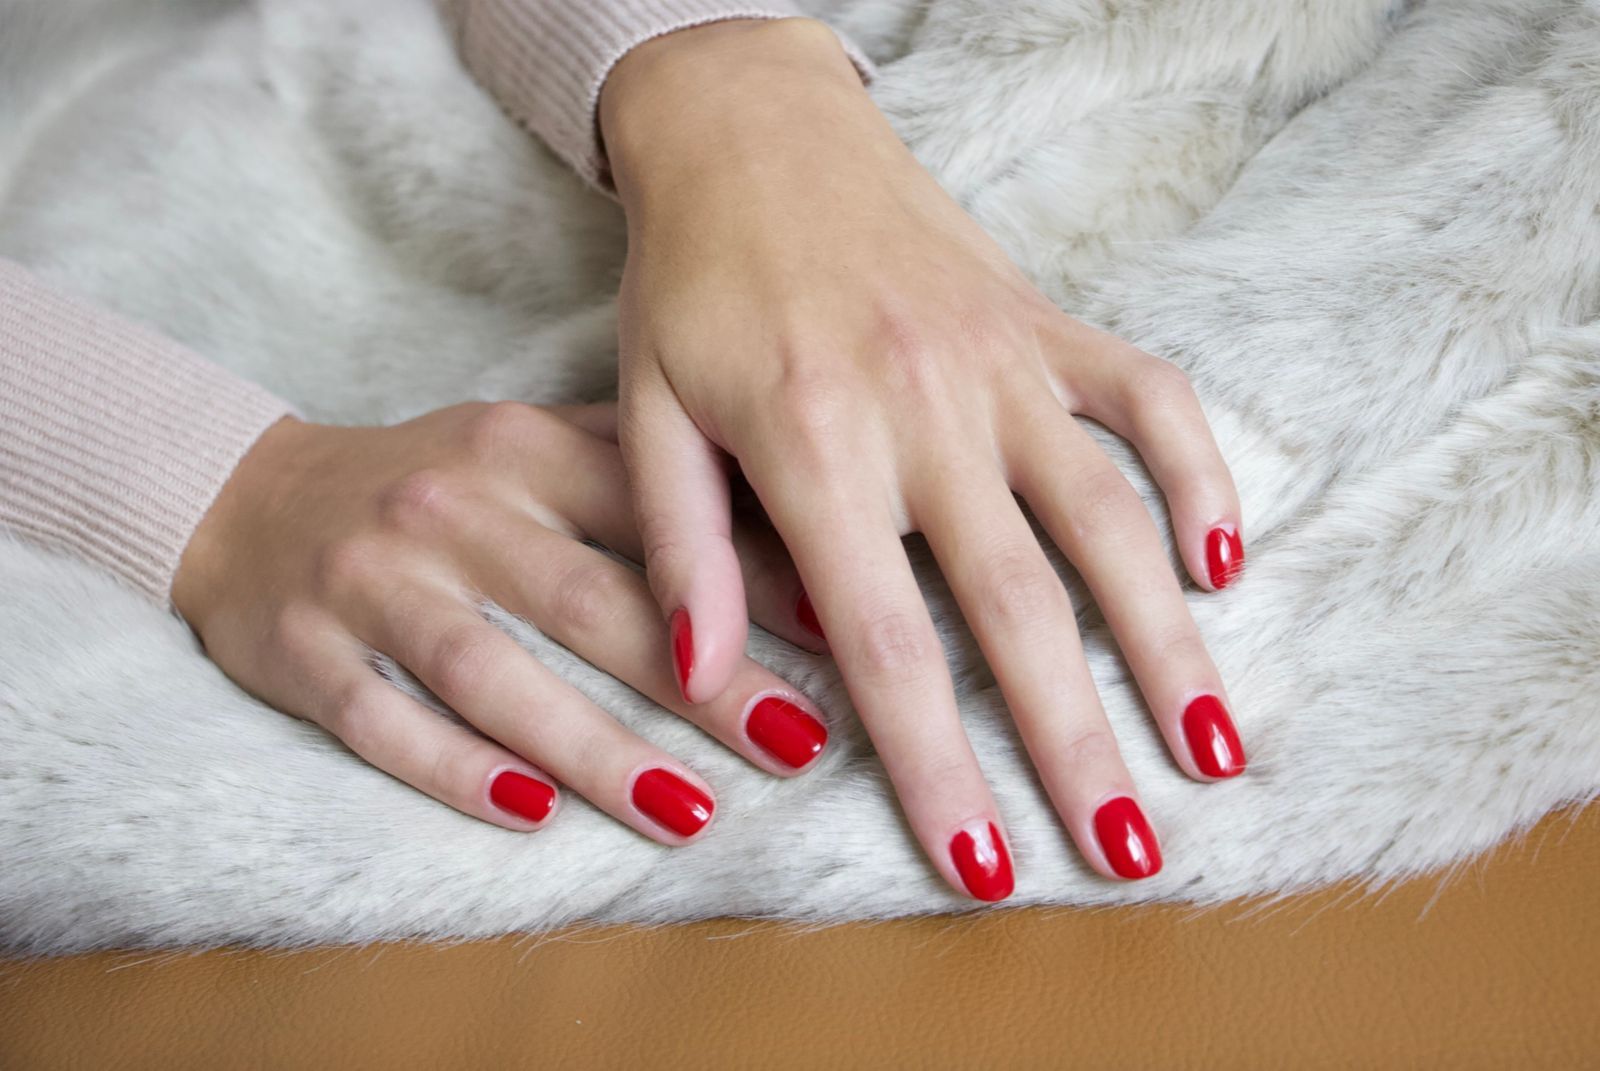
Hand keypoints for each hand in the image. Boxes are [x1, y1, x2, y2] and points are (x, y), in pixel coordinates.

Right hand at [172, 401, 829, 842]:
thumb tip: (796, 542)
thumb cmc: (438, 486)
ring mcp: (370, 579)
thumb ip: (642, 486)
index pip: (651, 514)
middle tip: (796, 745)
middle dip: (699, 682)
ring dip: (594, 749)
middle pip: (586, 604)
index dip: (749, 579)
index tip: (842, 640)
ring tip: (691, 814)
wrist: (253, 497)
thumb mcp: (533, 453)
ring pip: (491, 675)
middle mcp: (448, 508)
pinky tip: (532, 817)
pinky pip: (382, 724)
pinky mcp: (302, 651)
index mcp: (520, 448)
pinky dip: (457, 772)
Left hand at [602, 19, 1246, 895]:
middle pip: (1022, 608)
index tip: (982, 870)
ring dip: (1169, 644)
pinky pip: (1149, 400)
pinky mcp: (1045, 322)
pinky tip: (1224, 567)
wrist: (749, 130)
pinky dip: (1199, 478)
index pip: (889, 646)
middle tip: (1129, 856)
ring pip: (1109, 519)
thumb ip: (682, 549)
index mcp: (814, 446)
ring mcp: (1001, 363)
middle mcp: (926, 410)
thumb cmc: (690, 283)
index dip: (938, 768)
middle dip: (1078, 747)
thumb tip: (703, 684)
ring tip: (1214, 753)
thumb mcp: (648, 412)